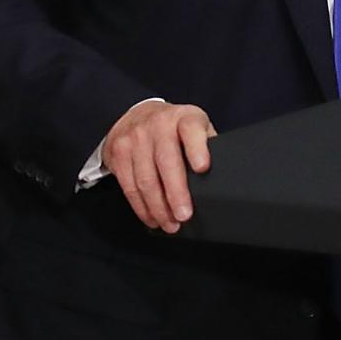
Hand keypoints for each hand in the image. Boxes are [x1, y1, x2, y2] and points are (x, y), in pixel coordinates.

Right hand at [100, 100, 216, 233]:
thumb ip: (207, 145)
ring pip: (146, 179)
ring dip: (158, 208)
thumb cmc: (174, 128)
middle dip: (175, 193)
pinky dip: (141, 207)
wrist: (137, 114)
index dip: (197, 148)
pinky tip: (152, 217)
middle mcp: (158, 124)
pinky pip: (129, 186)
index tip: (202, 168)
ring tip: (170, 224)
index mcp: (184, 118)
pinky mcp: (118, 152)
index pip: (191, 130)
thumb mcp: (195, 127)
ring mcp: (135, 138)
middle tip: (184, 216)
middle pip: (166, 162)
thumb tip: (222, 176)